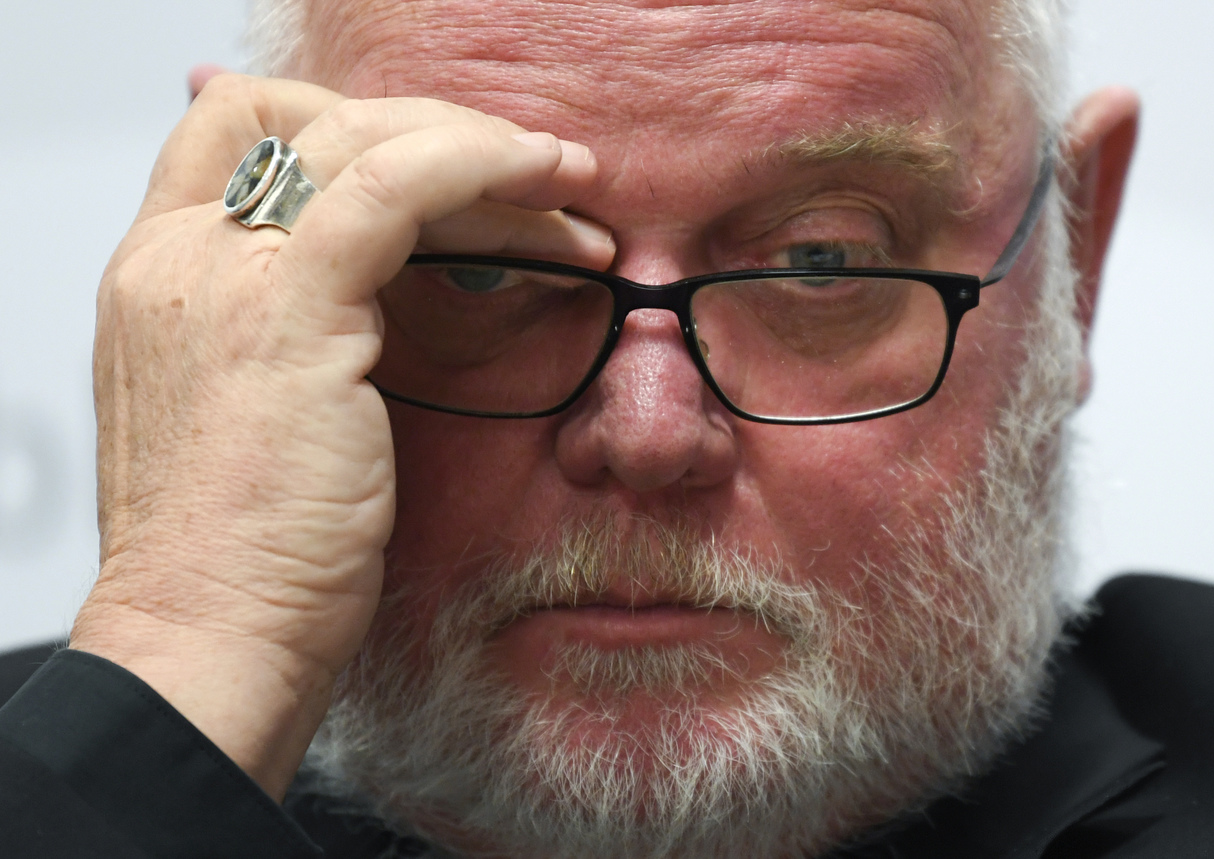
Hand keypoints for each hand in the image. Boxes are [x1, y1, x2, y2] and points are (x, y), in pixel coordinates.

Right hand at [69, 74, 613, 798]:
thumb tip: (371, 304)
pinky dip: (482, 168)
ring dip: (484, 149)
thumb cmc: (246, 557)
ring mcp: (221, 275)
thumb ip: (291, 339)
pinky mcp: (285, 313)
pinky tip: (553, 189)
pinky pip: (393, 187)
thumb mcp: (255, 418)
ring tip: (573, 189)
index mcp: (161, 274)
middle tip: (536, 177)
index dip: (347, 123)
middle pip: (313, 119)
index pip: (238, 128)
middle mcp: (177, 256)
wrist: (209, 643)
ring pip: (364, 139)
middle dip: (440, 135)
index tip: (448, 170)